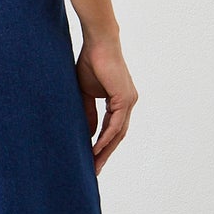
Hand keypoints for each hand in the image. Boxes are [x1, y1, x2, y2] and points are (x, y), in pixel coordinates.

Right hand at [75, 32, 136, 173]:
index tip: (90, 159)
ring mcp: (128, 101)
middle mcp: (128, 103)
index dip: (102, 145)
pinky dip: (105, 138)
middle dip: (105, 154)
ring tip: (93, 165)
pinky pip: (115, 124)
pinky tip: (95, 149)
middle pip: (117, 136)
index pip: (111, 129)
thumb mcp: (85, 93)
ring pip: (118, 133)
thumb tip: (87, 134)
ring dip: (105, 151)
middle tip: (94, 171)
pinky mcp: (124, 98)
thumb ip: (88, 113)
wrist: (98, 43)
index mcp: (120, 101)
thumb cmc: (91, 63)